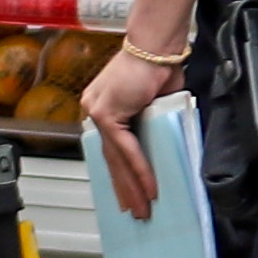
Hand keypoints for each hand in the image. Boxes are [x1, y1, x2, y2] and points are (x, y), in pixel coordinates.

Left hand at [80, 33, 191, 216]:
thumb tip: (163, 142)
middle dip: (124, 190)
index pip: (110, 149)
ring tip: (142, 209)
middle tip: (134, 212)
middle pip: (109, 159)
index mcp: (103, 107)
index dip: (120, 174)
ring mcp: (96, 112)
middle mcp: (93, 110)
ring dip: (131, 188)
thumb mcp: (156, 101)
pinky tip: (149, 187)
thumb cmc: (160, 64)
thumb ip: (153, 122)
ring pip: (115, 160)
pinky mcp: (107, 114)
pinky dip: (140, 170)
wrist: (157, 45)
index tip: (128, 194)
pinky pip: (126, 151)